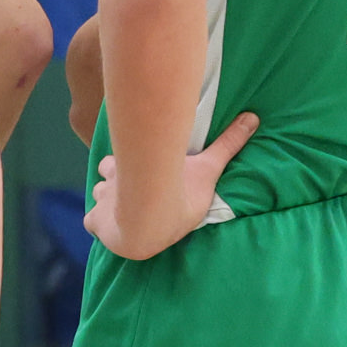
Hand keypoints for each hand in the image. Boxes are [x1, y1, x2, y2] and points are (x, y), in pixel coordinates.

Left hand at [86, 110, 257, 260]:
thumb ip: (227, 144)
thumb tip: (254, 117)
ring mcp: (101, 201)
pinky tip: (110, 230)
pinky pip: (92, 222)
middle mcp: (112, 180)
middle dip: (115, 182)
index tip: (135, 173)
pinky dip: (98, 224)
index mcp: (131, 166)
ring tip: (122, 211)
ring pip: (98, 196)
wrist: (151, 220)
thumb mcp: (207, 168)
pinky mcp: (95, 223)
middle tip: (131, 192)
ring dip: (107, 201)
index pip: (118, 160)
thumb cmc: (178, 193)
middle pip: (105, 176)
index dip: (124, 166)